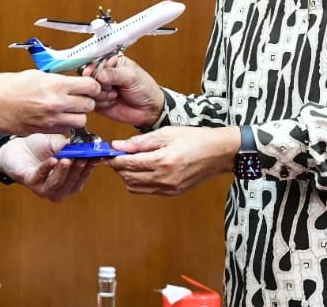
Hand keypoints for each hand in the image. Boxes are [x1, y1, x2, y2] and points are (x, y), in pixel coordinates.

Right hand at [0, 70, 98, 135]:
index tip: (89, 86)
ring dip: (78, 116)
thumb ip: (58, 80)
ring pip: (81, 121)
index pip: (90, 86)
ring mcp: (50, 119)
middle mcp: (56, 103)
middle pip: (88, 105)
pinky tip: (57, 118)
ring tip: (69, 110)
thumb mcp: (37, 74)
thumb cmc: (10, 85)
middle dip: (87, 101)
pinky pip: (65, 130)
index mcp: (56, 84)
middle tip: (79, 98)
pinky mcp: (43, 131)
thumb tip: (74, 83)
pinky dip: (65, 125)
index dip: (92, 86)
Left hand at [0, 134, 97, 201]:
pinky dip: (47, 168)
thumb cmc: (40, 147)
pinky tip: (53, 160)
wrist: (16, 147)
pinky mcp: (30, 183)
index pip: (84, 175)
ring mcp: (44, 188)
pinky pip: (40, 177)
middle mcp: (59, 189)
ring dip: (64, 172)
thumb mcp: (59, 144)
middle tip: (84, 157)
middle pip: (72, 182)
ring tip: (68, 159)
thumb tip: (89, 143)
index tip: (97, 155)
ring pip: (57, 184)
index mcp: (70, 180)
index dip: (91, 166)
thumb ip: (72, 146)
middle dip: (79, 169)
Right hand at [87, 55, 163, 127]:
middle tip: (111, 86)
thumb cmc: (145, 88)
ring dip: (102, 94)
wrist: (149, 110)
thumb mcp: (132, 77)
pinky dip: (101, 103)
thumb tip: (99, 73)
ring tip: (115, 95)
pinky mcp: (98, 101)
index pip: (95, 61)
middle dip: (99, 84)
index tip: (94, 74)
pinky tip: (112, 102)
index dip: (93, 68)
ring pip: (88, 90)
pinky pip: (90, 102)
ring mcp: (100, 88)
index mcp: (112, 62)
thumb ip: (115, 74)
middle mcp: (103, 74)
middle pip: (88, 76)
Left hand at [108, 126, 238, 196]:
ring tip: (130, 163)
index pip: (128, 164)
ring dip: (127, 176)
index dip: (114, 159)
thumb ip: (140, 141)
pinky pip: (147, 191)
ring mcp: (169, 189)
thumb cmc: (195, 138)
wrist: (218, 153)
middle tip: (117, 157)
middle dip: (118, 168)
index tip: (108, 153)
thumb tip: (117, 145)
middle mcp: (165, 178)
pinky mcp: (172, 193)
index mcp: (163, 161)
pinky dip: (139, 182)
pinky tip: (143, 170)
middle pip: (128, 178)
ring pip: (135, 188)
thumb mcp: (166, 133)